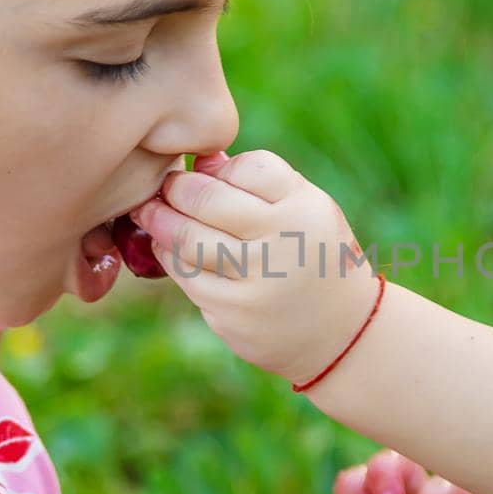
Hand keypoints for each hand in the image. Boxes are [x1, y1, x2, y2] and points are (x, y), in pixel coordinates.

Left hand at [132, 150, 379, 384]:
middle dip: (177, 189)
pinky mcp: (233, 314)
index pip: (248, 168)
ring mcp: (256, 283)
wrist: (341, 333)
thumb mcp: (306, 211)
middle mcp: (284, 243)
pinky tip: (168, 247)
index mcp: (307, 209)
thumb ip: (260, 182)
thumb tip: (200, 160)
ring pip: (188, 240)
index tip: (205, 171)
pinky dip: (171, 257)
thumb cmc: (314, 256)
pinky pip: (187, 277)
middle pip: (208, 200)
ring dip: (161, 222)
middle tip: (166, 186)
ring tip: (151, 213)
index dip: (220, 168)